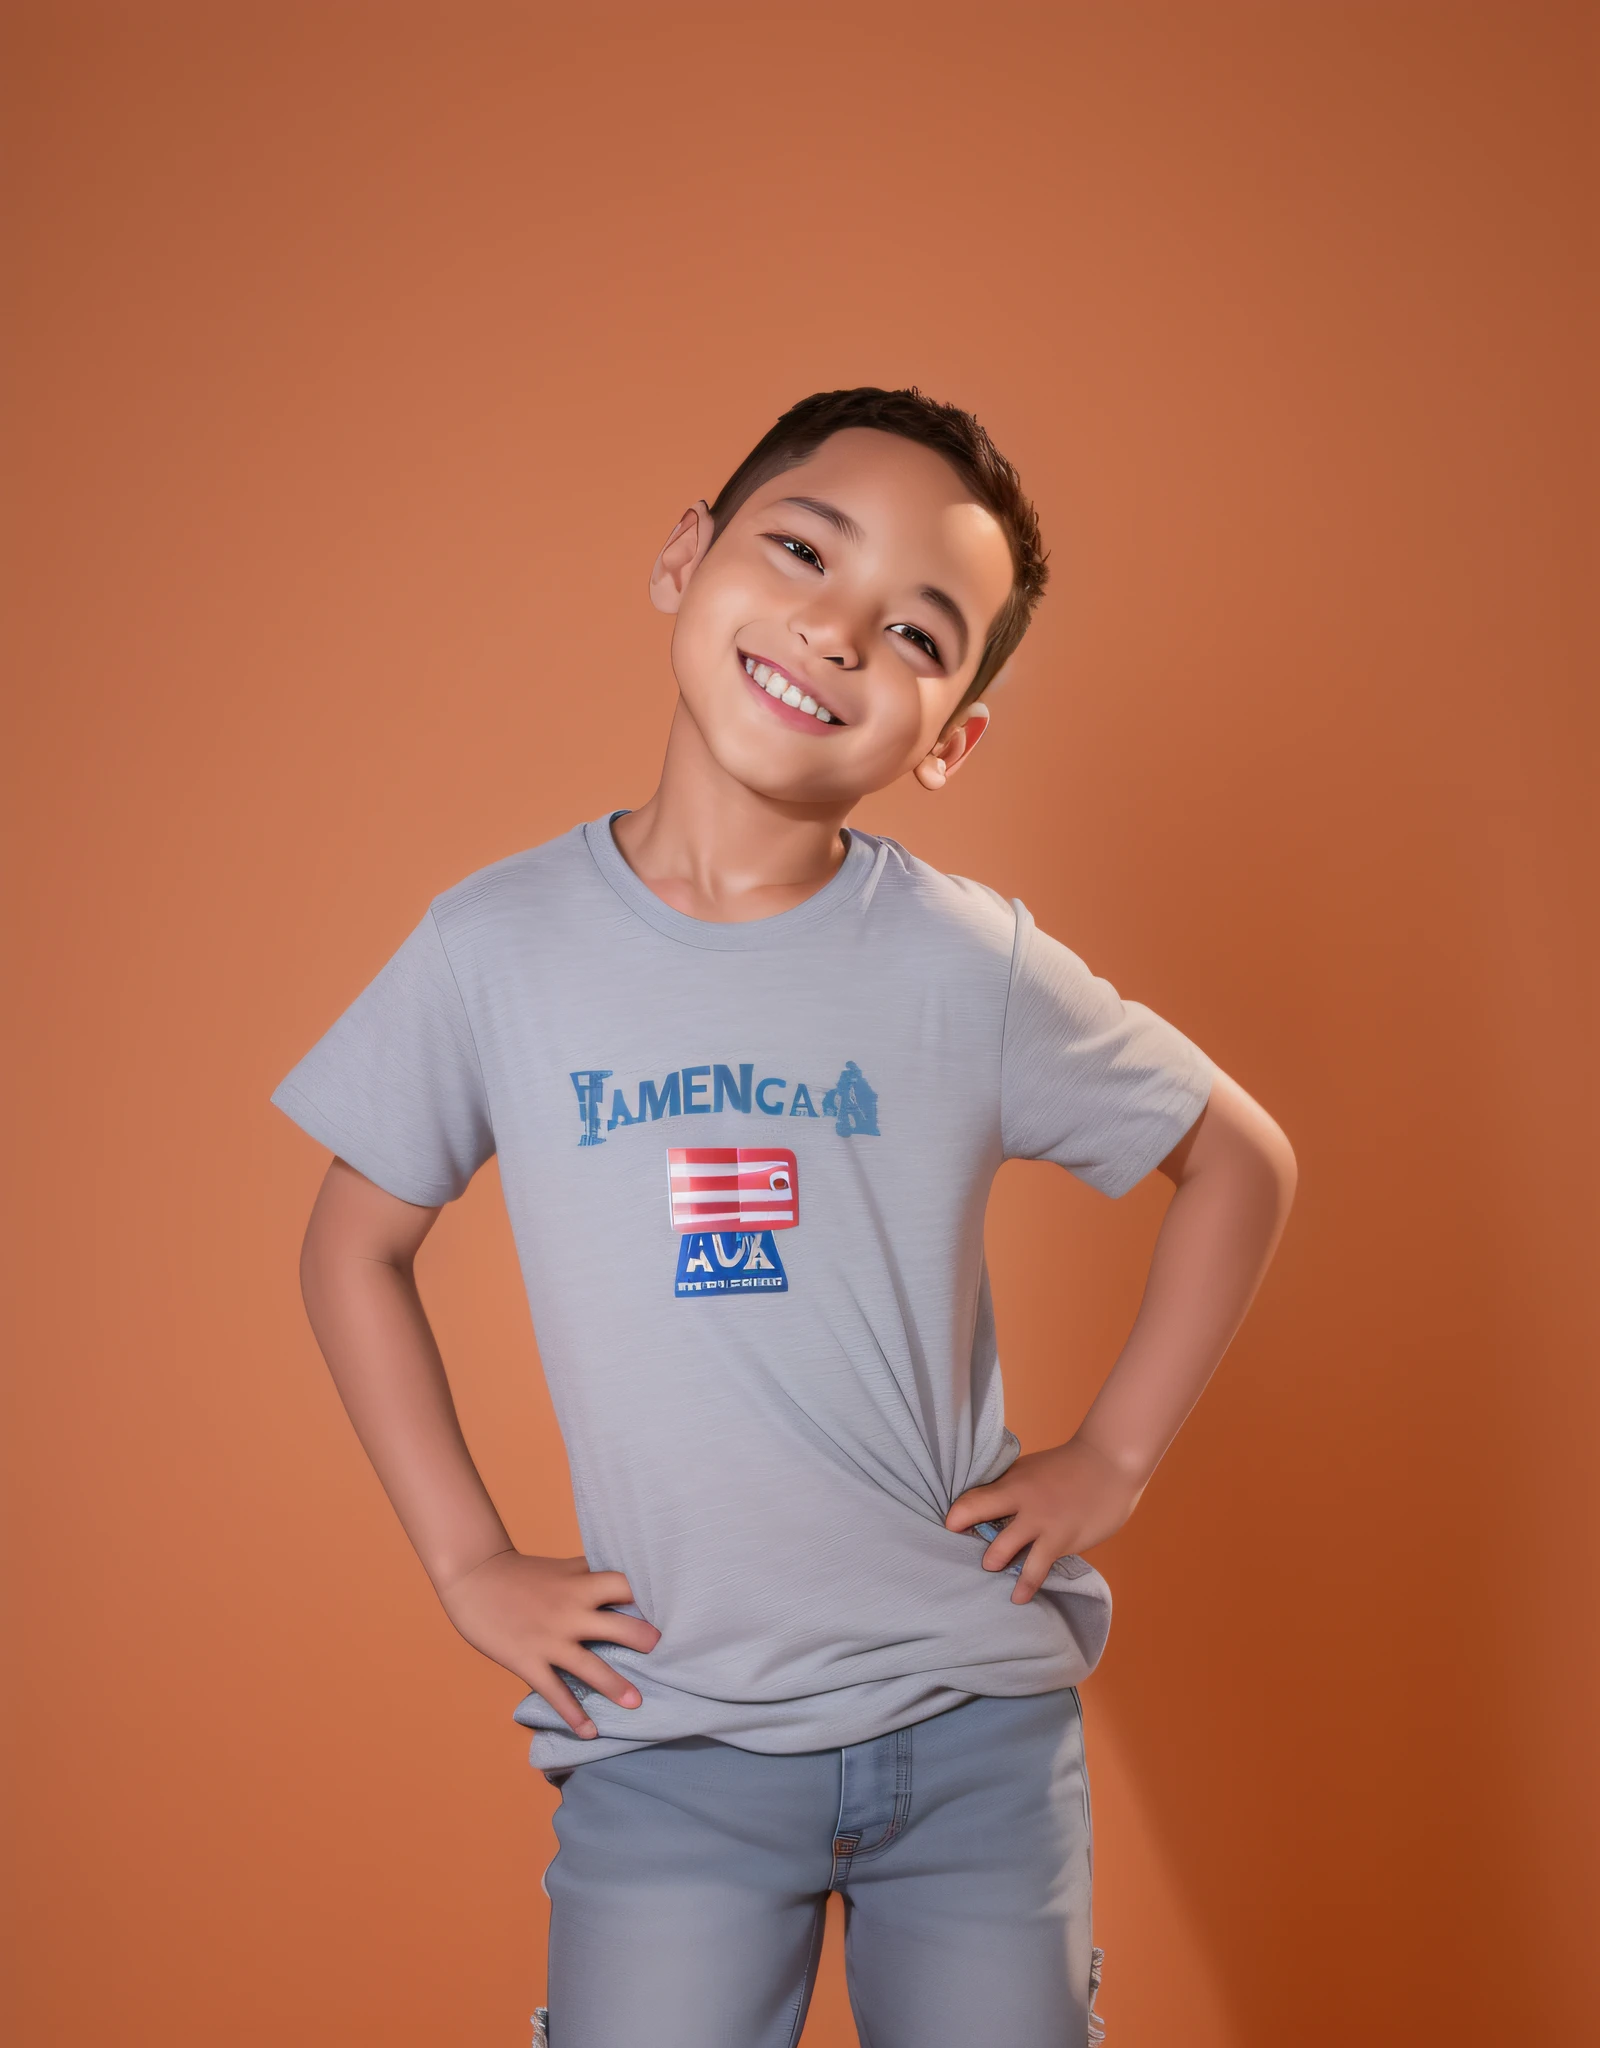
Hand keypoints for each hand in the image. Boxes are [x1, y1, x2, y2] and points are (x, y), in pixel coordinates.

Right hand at [435, 1549, 660, 1737]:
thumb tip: (627, 1572)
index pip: (623, 1586)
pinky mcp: (528, 1661)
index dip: (649, 1595)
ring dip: (615, 1686)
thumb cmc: (521, 1572)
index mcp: (579, 1584)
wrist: (474, 1578)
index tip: (675, 1608)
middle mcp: (570, 1611)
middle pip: (616, 1626)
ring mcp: (549, 1639)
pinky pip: (555, 1692)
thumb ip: (591, 1572)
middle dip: (642, 1640)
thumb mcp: (561, 1567)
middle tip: (666, 1653)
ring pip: (590, 1666)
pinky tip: (590, 1733)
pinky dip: (573, 1715)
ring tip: (637, 1703)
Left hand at [944, 1436, 1147, 1602]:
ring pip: (1003, 1548)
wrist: (1110, 1463)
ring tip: (991, 1568)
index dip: (956, 1517)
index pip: (971, 1498)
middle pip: (977, 1513)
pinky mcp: (1060, 1540)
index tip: (949, 1531)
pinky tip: (1017, 1598)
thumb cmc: (1070, 1467)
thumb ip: (1012, 1490)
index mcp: (1011, 1481)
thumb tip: (989, 1509)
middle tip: (962, 1553)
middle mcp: (1020, 1499)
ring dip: (993, 1561)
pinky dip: (1025, 1585)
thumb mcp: (1033, 1471)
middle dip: (966, 1535)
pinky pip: (1036, 1568)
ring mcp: (1040, 1521)